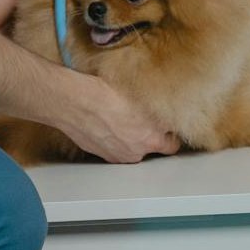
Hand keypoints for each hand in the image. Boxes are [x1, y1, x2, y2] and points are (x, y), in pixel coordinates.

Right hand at [62, 77, 181, 163]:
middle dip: (152, 138)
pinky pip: (115, 150)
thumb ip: (155, 110)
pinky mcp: (102, 155)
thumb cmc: (106, 94)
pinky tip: (108, 125)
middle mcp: (137, 151)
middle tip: (145, 122)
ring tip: (122, 121)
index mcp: (152, 137)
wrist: (77, 101)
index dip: (169, 133)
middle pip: (153, 149)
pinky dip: (114, 141)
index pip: (173, 144)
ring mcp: (118, 156)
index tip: (166, 126)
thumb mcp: (141, 96)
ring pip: (133, 150)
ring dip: (132, 140)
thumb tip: (162, 109)